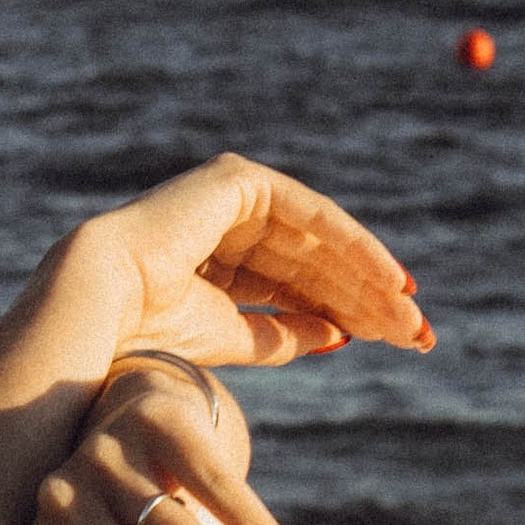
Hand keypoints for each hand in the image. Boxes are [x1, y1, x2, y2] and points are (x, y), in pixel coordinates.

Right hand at [62, 152, 424, 370]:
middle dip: (368, 301)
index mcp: (219, 258)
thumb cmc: (149, 329)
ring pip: (321, 243)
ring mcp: (235, 197)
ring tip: (409, 317)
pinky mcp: (241, 181)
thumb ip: (282, 334)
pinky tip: (389, 281)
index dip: (349, 313)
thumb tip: (338, 337)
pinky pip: (314, 216)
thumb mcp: (232, 337)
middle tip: (418, 336)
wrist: (106, 301)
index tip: (396, 342)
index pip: (299, 285)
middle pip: (317, 264)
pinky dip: (355, 247)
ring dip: (369, 281)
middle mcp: (229, 221)